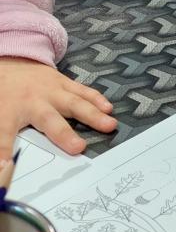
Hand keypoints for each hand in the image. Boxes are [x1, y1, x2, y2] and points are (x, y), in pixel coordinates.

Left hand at [0, 57, 116, 158]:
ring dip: (92, 115)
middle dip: (63, 134)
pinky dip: (96, 99)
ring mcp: (50, 91)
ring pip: (72, 103)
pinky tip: (108, 108)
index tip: (5, 169)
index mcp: (7, 112)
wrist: (10, 63)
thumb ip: (0, 140)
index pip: (2, 136)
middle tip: (78, 148)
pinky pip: (81, 91)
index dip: (4, 152)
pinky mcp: (63, 83)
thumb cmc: (2, 93)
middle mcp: (32, 101)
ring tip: (108, 125)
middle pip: (48, 119)